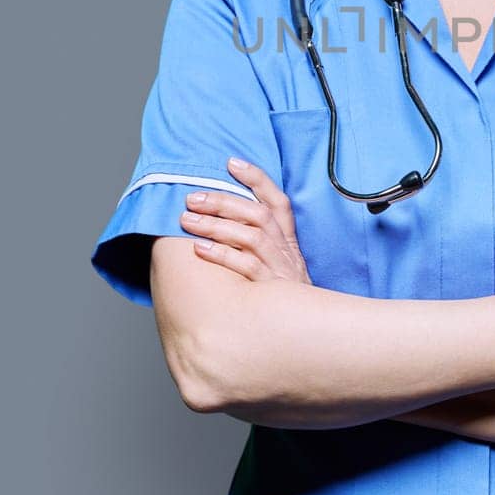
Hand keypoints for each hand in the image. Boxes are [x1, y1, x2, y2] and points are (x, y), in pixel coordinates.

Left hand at [179, 158, 312, 284]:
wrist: (307, 332)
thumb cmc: (283, 297)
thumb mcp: (281, 266)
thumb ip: (260, 244)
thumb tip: (223, 221)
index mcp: (288, 241)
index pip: (278, 201)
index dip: (257, 179)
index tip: (232, 162)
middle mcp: (286, 251)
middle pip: (258, 214)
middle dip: (223, 201)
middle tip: (192, 198)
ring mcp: (280, 269)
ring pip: (250, 236)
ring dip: (216, 225)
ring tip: (187, 220)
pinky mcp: (271, 289)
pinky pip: (246, 267)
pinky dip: (222, 255)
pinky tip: (200, 249)